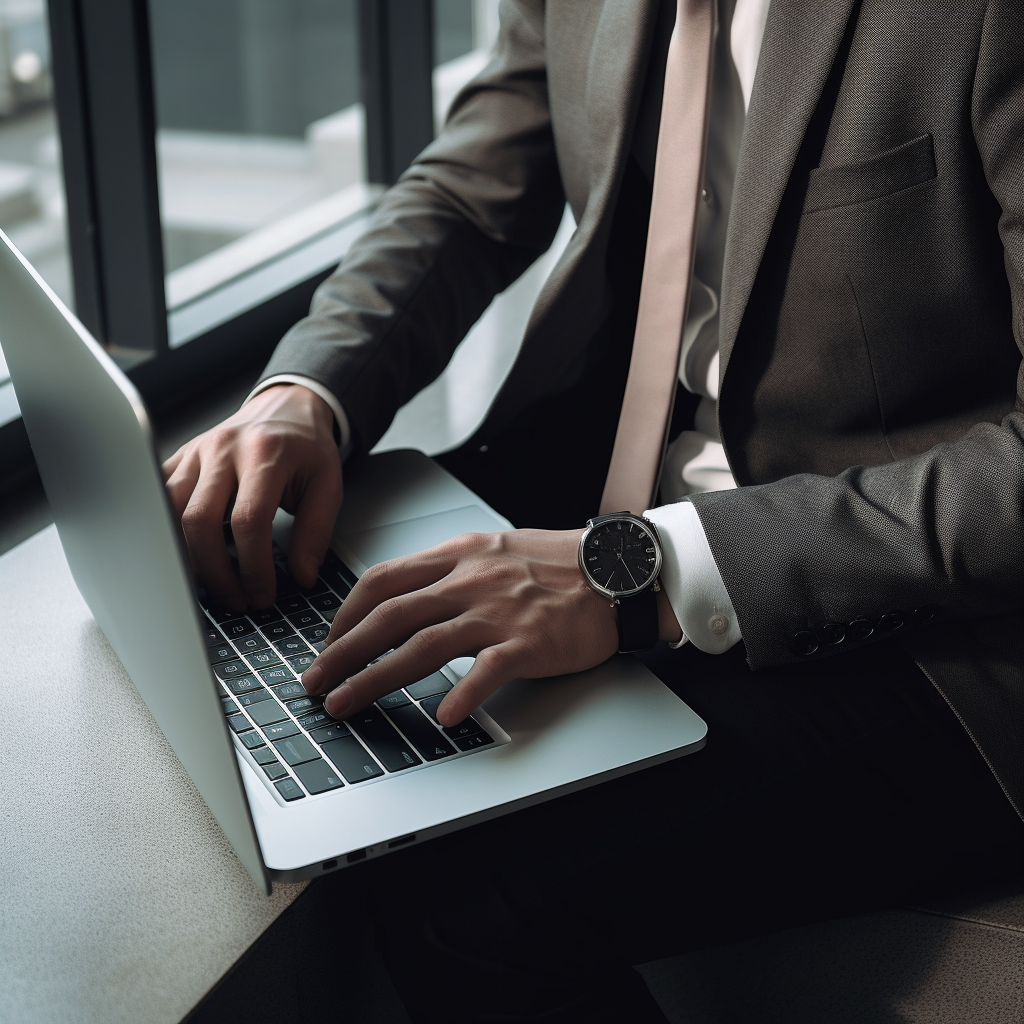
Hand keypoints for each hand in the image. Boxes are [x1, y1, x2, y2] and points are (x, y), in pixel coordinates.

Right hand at [162, 383, 343, 610]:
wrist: (285, 408)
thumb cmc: (306, 448)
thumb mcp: (328, 485)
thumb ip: (316, 532)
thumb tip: (302, 577)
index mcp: (264, 454)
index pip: (248, 520)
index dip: (252, 566)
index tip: (262, 595)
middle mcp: (222, 450)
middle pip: (199, 521)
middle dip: (215, 572)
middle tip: (237, 600)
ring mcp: (194, 454)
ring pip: (169, 513)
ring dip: (187, 558)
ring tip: (213, 584)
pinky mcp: (178, 460)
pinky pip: (158, 500)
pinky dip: (167, 533)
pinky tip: (188, 555)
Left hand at [301, 529, 620, 726]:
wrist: (616, 570)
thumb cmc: (556, 563)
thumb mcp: (494, 549)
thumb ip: (451, 570)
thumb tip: (406, 597)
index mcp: (458, 555)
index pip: (384, 580)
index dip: (346, 614)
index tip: (329, 641)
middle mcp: (470, 580)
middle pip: (390, 616)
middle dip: (342, 652)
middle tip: (315, 681)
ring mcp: (498, 611)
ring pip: (423, 645)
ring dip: (375, 677)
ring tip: (345, 703)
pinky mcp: (529, 642)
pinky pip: (488, 670)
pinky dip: (463, 694)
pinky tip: (444, 718)